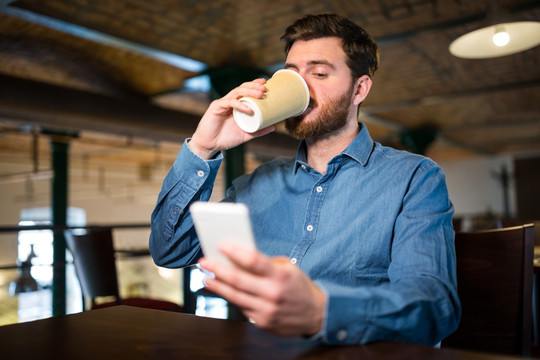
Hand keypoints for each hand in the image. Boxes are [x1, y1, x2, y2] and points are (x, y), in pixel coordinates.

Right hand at [189, 78, 275, 158]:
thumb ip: (259, 130)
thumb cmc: (226, 138)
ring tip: (260, 94)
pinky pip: (230, 102)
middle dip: (254, 86)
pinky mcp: (216, 107)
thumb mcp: (246, 134)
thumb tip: (274, 127)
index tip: (266, 83)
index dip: (255, 85)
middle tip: (265, 87)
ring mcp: (223, 103)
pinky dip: (240, 104)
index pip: (246, 91)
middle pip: (242, 88)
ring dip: (249, 91)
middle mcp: (230, 101)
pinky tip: (249, 109)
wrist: (210, 145)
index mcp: (236, 105)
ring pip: (237, 92)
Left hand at [198, 243, 325, 336]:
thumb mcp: (289, 268)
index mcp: (281, 275)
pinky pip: (242, 308)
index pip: (253, 260)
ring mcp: (267, 310)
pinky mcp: (262, 322)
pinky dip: (231, 297)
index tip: (221, 244)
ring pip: (234, 296)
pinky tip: (223, 290)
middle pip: (237, 280)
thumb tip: (240, 258)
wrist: (317, 314)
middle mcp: (273, 293)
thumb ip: (266, 263)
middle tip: (204, 262)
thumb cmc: (299, 286)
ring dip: (217, 285)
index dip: (234, 251)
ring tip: (206, 277)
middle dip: (217, 269)